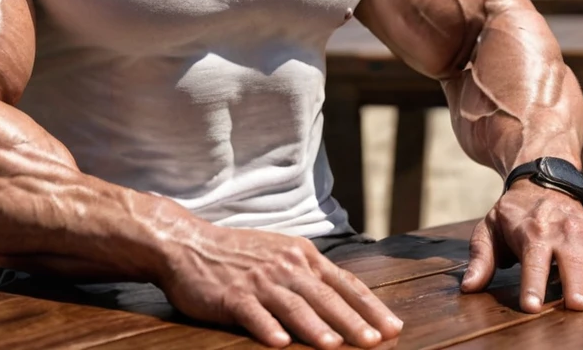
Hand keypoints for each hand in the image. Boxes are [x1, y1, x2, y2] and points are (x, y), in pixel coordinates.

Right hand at [158, 224, 402, 348]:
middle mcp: (285, 265)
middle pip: (325, 296)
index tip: (393, 328)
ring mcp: (258, 280)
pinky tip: (279, 343)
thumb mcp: (281, 253)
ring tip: (334, 346)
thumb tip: (346, 301)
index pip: (344, 283)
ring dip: (315, 327)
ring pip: (293, 305)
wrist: (189, 244)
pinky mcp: (232, 295)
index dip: (369, 306)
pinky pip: (253, 313)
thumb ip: (310, 275)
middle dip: (353, 321)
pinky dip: (267, 327)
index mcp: (302, 255)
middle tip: (376, 342)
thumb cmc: (238, 254)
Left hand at [461, 180, 582, 311]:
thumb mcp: (489, 229)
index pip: (532, 263)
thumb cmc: (512, 215)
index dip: (531, 285)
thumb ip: (480, 258)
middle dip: (572, 283)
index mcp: (532, 232)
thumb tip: (468, 287)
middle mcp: (563, 233)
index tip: (530, 307)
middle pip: (569, 261)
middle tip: (576, 306)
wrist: (542, 181)